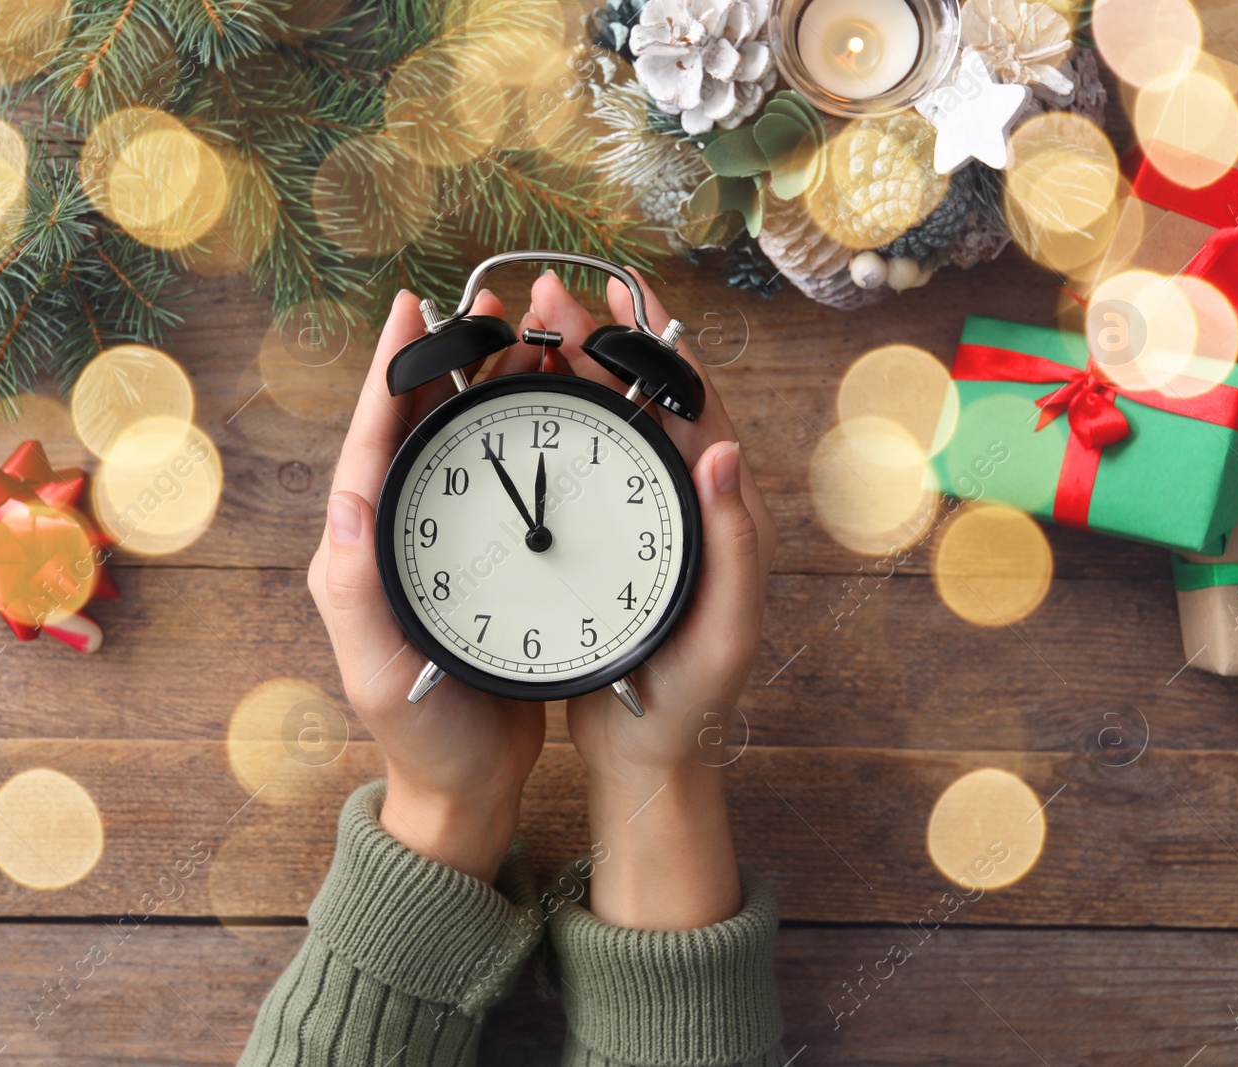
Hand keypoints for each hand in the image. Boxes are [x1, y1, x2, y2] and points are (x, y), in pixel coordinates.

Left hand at [308, 288, 549, 882]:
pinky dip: (523, 434)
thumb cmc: (424, 736)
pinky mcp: (485, 561)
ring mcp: (443, 546)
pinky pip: (501, 483)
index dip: (391, 374)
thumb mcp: (383, 672)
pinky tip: (554, 406)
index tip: (411, 310)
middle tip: (487, 301)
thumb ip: (356, 590)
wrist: (468, 788)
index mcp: (364, 552)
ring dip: (491, 385)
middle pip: (420, 428)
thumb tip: (345, 496)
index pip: (372, 446)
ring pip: (464, 446)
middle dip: (448, 358)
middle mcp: (399, 536)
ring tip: (527, 332)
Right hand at [530, 271, 777, 927]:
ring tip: (516, 328)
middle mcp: (677, 499)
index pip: (690, 404)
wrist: (649, 755)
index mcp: (717, 509)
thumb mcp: (723, 632)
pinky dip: (539, 423)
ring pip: (598, 424)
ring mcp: (632, 516)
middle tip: (543, 297)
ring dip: (561, 371)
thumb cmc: (693, 700)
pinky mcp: (594, 539)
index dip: (652, 346)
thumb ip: (734, 546)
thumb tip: (728, 451)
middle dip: (595, 339)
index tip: (611, 299)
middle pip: (637, 398)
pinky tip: (502, 402)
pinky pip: (567, 466)